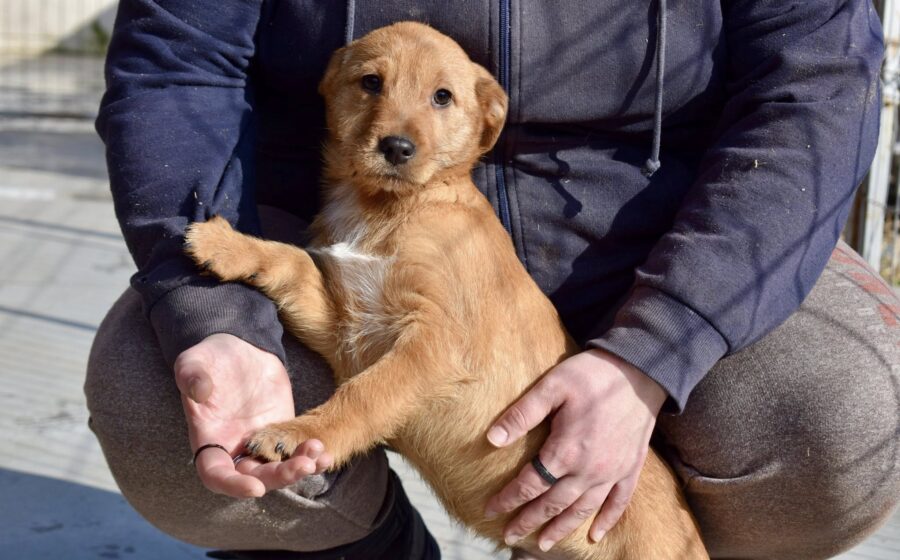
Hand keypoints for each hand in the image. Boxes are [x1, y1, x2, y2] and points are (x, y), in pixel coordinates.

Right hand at [174, 333, 332, 497]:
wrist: (240, 347)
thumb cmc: (210, 358)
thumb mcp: (194, 362)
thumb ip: (191, 376)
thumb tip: (198, 390)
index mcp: (210, 441)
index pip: (217, 475)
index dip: (234, 485)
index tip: (255, 488)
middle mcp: (235, 450)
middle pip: (256, 478)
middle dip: (279, 477)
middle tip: (303, 466)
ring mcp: (262, 443)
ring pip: (280, 469)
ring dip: (300, 468)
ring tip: (320, 456)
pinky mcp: (283, 432)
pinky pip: (296, 451)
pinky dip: (312, 456)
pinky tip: (326, 452)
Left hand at [483, 349, 666, 551]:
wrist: (640, 370)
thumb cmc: (592, 375)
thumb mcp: (551, 387)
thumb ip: (521, 415)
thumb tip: (491, 439)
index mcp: (566, 451)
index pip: (530, 484)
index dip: (508, 499)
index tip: (490, 510)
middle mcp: (589, 470)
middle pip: (553, 504)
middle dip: (529, 521)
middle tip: (510, 537)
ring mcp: (613, 472)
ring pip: (583, 510)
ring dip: (562, 529)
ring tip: (544, 544)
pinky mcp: (631, 468)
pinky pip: (619, 503)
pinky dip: (606, 521)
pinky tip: (594, 536)